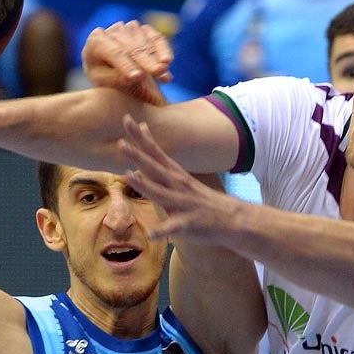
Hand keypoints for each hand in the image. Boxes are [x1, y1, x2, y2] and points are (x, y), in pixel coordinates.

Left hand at [82, 21, 172, 105]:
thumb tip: (136, 76)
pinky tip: (168, 62)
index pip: (113, 52)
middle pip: (131, 46)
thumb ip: (117, 79)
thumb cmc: (105, 77)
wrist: (113, 70)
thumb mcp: (105, 82)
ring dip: (157, 58)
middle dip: (146, 60)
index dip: (125, 64)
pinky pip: (157, 38)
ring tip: (164, 75)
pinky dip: (164, 50)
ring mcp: (130, 28)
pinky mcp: (145, 30)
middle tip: (159, 71)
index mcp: (96, 42)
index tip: (137, 77)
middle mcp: (113, 31)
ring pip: (146, 42)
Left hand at [118, 115, 236, 244]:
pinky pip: (172, 227)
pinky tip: (151, 233)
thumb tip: (139, 160)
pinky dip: (161, 231)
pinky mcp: (187, 223)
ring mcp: (182, 203)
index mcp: (174, 174)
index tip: (127, 119)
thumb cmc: (201, 199)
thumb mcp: (180, 179)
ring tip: (128, 176)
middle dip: (137, 155)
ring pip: (160, 193)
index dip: (140, 137)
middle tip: (120, 143)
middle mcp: (177, 185)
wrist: (233, 218)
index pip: (154, 151)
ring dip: (144, 184)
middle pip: (154, 167)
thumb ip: (159, 168)